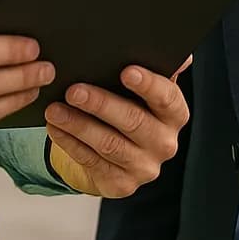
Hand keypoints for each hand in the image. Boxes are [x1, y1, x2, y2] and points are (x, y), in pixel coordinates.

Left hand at [44, 58, 190, 197]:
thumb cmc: (132, 104)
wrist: (120, 149)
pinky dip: (70, 143)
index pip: (166, 98)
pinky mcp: (122, 184)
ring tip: (55, 110)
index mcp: (175, 113)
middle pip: (133, 121)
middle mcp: (165, 142)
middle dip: (101, 104)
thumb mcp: (143, 87)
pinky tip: (56, 127)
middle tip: (74, 91)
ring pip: (109, 144)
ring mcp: (145, 167)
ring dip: (78, 125)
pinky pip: (92, 162)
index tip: (126, 71)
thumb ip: (157, 68)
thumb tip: (183, 55)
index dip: (148, 84)